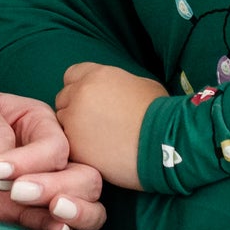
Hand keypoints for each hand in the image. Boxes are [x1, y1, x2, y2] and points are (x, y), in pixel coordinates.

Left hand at [0, 81, 106, 229]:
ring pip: (87, 202)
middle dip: (58, 186)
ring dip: (79, 209)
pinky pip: (61, 229)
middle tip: (15, 192)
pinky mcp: (23, 220)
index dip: (32, 160)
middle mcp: (44, 157)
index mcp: (35, 121)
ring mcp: (37, 191)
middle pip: (84, 175)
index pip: (56, 144)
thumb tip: (6, 163)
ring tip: (55, 213)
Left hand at [55, 61, 165, 188]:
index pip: (71, 75)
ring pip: (62, 124)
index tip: (91, 101)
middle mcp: (80, 94)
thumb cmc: (161, 114)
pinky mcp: (75, 147)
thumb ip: (118, 84)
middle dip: (74, 110)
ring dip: (74, 131)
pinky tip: (99, 155)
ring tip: (99, 142)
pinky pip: (68, 146)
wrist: (166, 144)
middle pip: (63, 99)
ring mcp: (74, 121)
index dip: (80, 88)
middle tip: (95, 125)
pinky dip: (79, 150)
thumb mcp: (142, 85)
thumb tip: (115, 91)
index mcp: (97, 75)